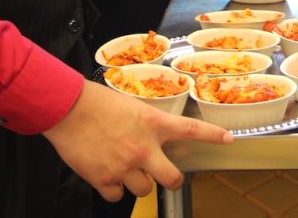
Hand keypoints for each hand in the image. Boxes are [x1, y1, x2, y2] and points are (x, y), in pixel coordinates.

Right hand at [43, 81, 232, 201]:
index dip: (212, 136)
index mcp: (153, 124)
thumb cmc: (99, 103)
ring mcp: (124, 166)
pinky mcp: (103, 178)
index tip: (228, 140)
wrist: (69, 108)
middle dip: (172, 181)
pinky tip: (107, 174)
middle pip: (171, 178)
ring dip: (137, 182)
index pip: (191, 130)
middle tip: (168, 177)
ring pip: (143, 190)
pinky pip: (117, 196)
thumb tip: (154, 140)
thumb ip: (148, 125)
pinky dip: (113, 189)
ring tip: (124, 167)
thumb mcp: (134, 107)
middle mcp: (143, 148)